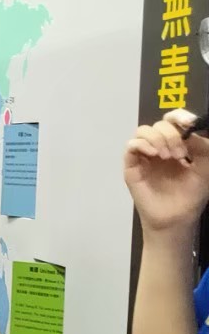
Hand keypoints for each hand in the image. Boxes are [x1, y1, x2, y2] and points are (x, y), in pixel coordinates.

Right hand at [125, 111, 208, 231]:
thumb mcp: (205, 168)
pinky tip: (154, 154)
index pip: (173, 120)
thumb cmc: (191, 195)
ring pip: (142, 131)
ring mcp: (144, 156)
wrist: (177, 218)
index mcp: (177, 144)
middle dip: (171, 134)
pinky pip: (131, 146)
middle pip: (159, 124)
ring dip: (156, 138)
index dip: (179, 116)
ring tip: (167, 156)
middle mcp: (160, 147)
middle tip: (180, 153)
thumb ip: (203, 147)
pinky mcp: (132, 167)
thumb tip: (189, 131)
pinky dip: (142, 145)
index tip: (189, 122)